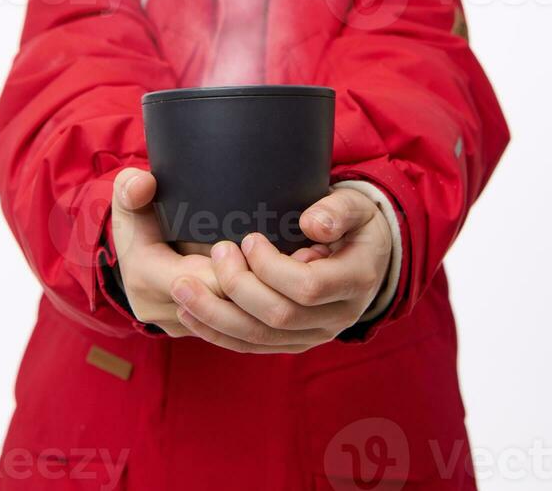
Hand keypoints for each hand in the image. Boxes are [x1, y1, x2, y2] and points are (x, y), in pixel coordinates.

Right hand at [111, 168, 329, 338]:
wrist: (129, 247)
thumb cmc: (136, 214)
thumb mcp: (128, 196)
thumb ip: (131, 187)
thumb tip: (143, 183)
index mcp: (146, 277)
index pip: (202, 280)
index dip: (240, 269)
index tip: (269, 244)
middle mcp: (163, 311)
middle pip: (226, 304)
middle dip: (265, 283)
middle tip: (304, 255)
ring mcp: (182, 324)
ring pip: (235, 321)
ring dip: (270, 297)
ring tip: (305, 266)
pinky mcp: (199, 327)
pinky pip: (236, 327)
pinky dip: (264, 308)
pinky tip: (292, 285)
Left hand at [169, 187, 391, 353]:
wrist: (368, 255)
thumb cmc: (357, 223)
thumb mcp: (356, 205)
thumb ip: (337, 210)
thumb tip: (312, 225)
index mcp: (355, 281)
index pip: (308, 287)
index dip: (272, 267)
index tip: (249, 239)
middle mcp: (337, 317)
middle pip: (279, 317)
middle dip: (238, 288)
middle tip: (216, 252)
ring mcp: (314, 335)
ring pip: (259, 338)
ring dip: (216, 315)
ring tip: (183, 289)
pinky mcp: (293, 342)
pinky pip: (252, 346)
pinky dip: (217, 332)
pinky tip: (189, 313)